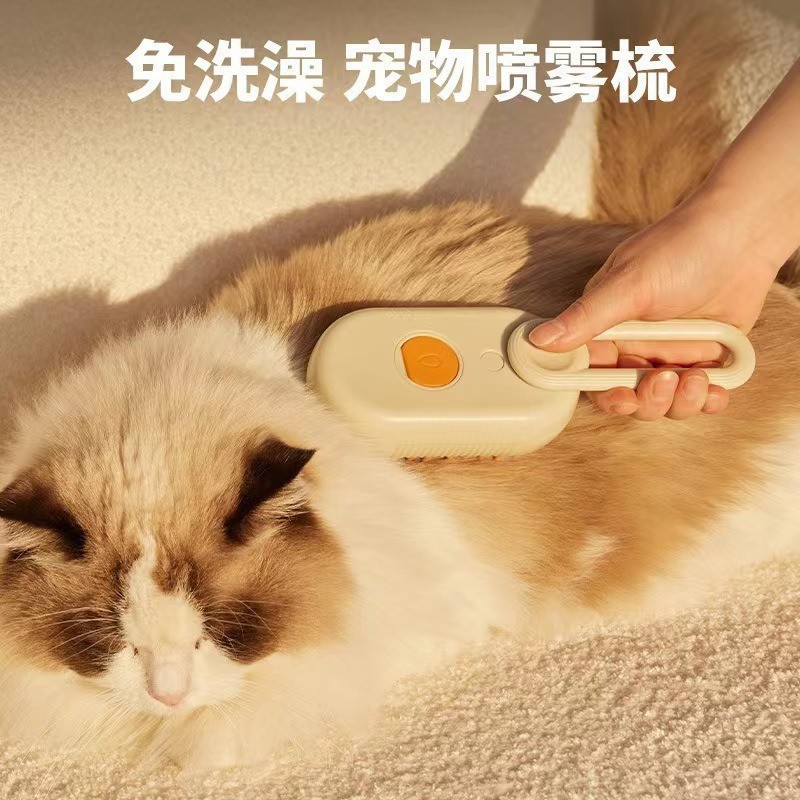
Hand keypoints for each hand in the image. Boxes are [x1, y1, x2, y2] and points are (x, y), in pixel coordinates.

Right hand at [530, 192, 778, 419]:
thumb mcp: (629, 285)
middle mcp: (636, 345)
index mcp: (607, 328)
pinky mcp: (705, 358)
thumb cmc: (681, 248)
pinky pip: (701, 396)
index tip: (620, 397)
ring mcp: (670, 353)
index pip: (591, 374)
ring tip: (697, 379)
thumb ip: (586, 317)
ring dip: (680, 402)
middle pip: (629, 396)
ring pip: (664, 402)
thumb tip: (538, 339)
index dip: (603, 393)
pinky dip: (708, 401)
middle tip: (662, 381)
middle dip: (646, 400)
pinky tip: (716, 390)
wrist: (745, 233)